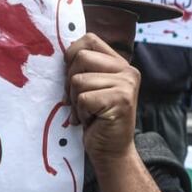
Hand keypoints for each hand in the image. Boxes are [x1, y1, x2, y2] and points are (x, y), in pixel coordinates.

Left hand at [66, 33, 139, 170]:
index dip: (72, 55)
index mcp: (120, 64)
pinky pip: (83, 98)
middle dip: (70, 81)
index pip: (89, 39)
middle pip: (80, 58)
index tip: (72, 76)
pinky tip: (91, 120)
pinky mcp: (120, 101)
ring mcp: (126, 85)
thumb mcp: (92, 87)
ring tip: (87, 112)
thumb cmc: (97, 119)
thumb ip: (85, 68)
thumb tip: (63, 53)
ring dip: (76, 100)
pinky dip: (80, 112)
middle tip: (79, 100)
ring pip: (79, 79)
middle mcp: (127, 71)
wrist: (112, 151)